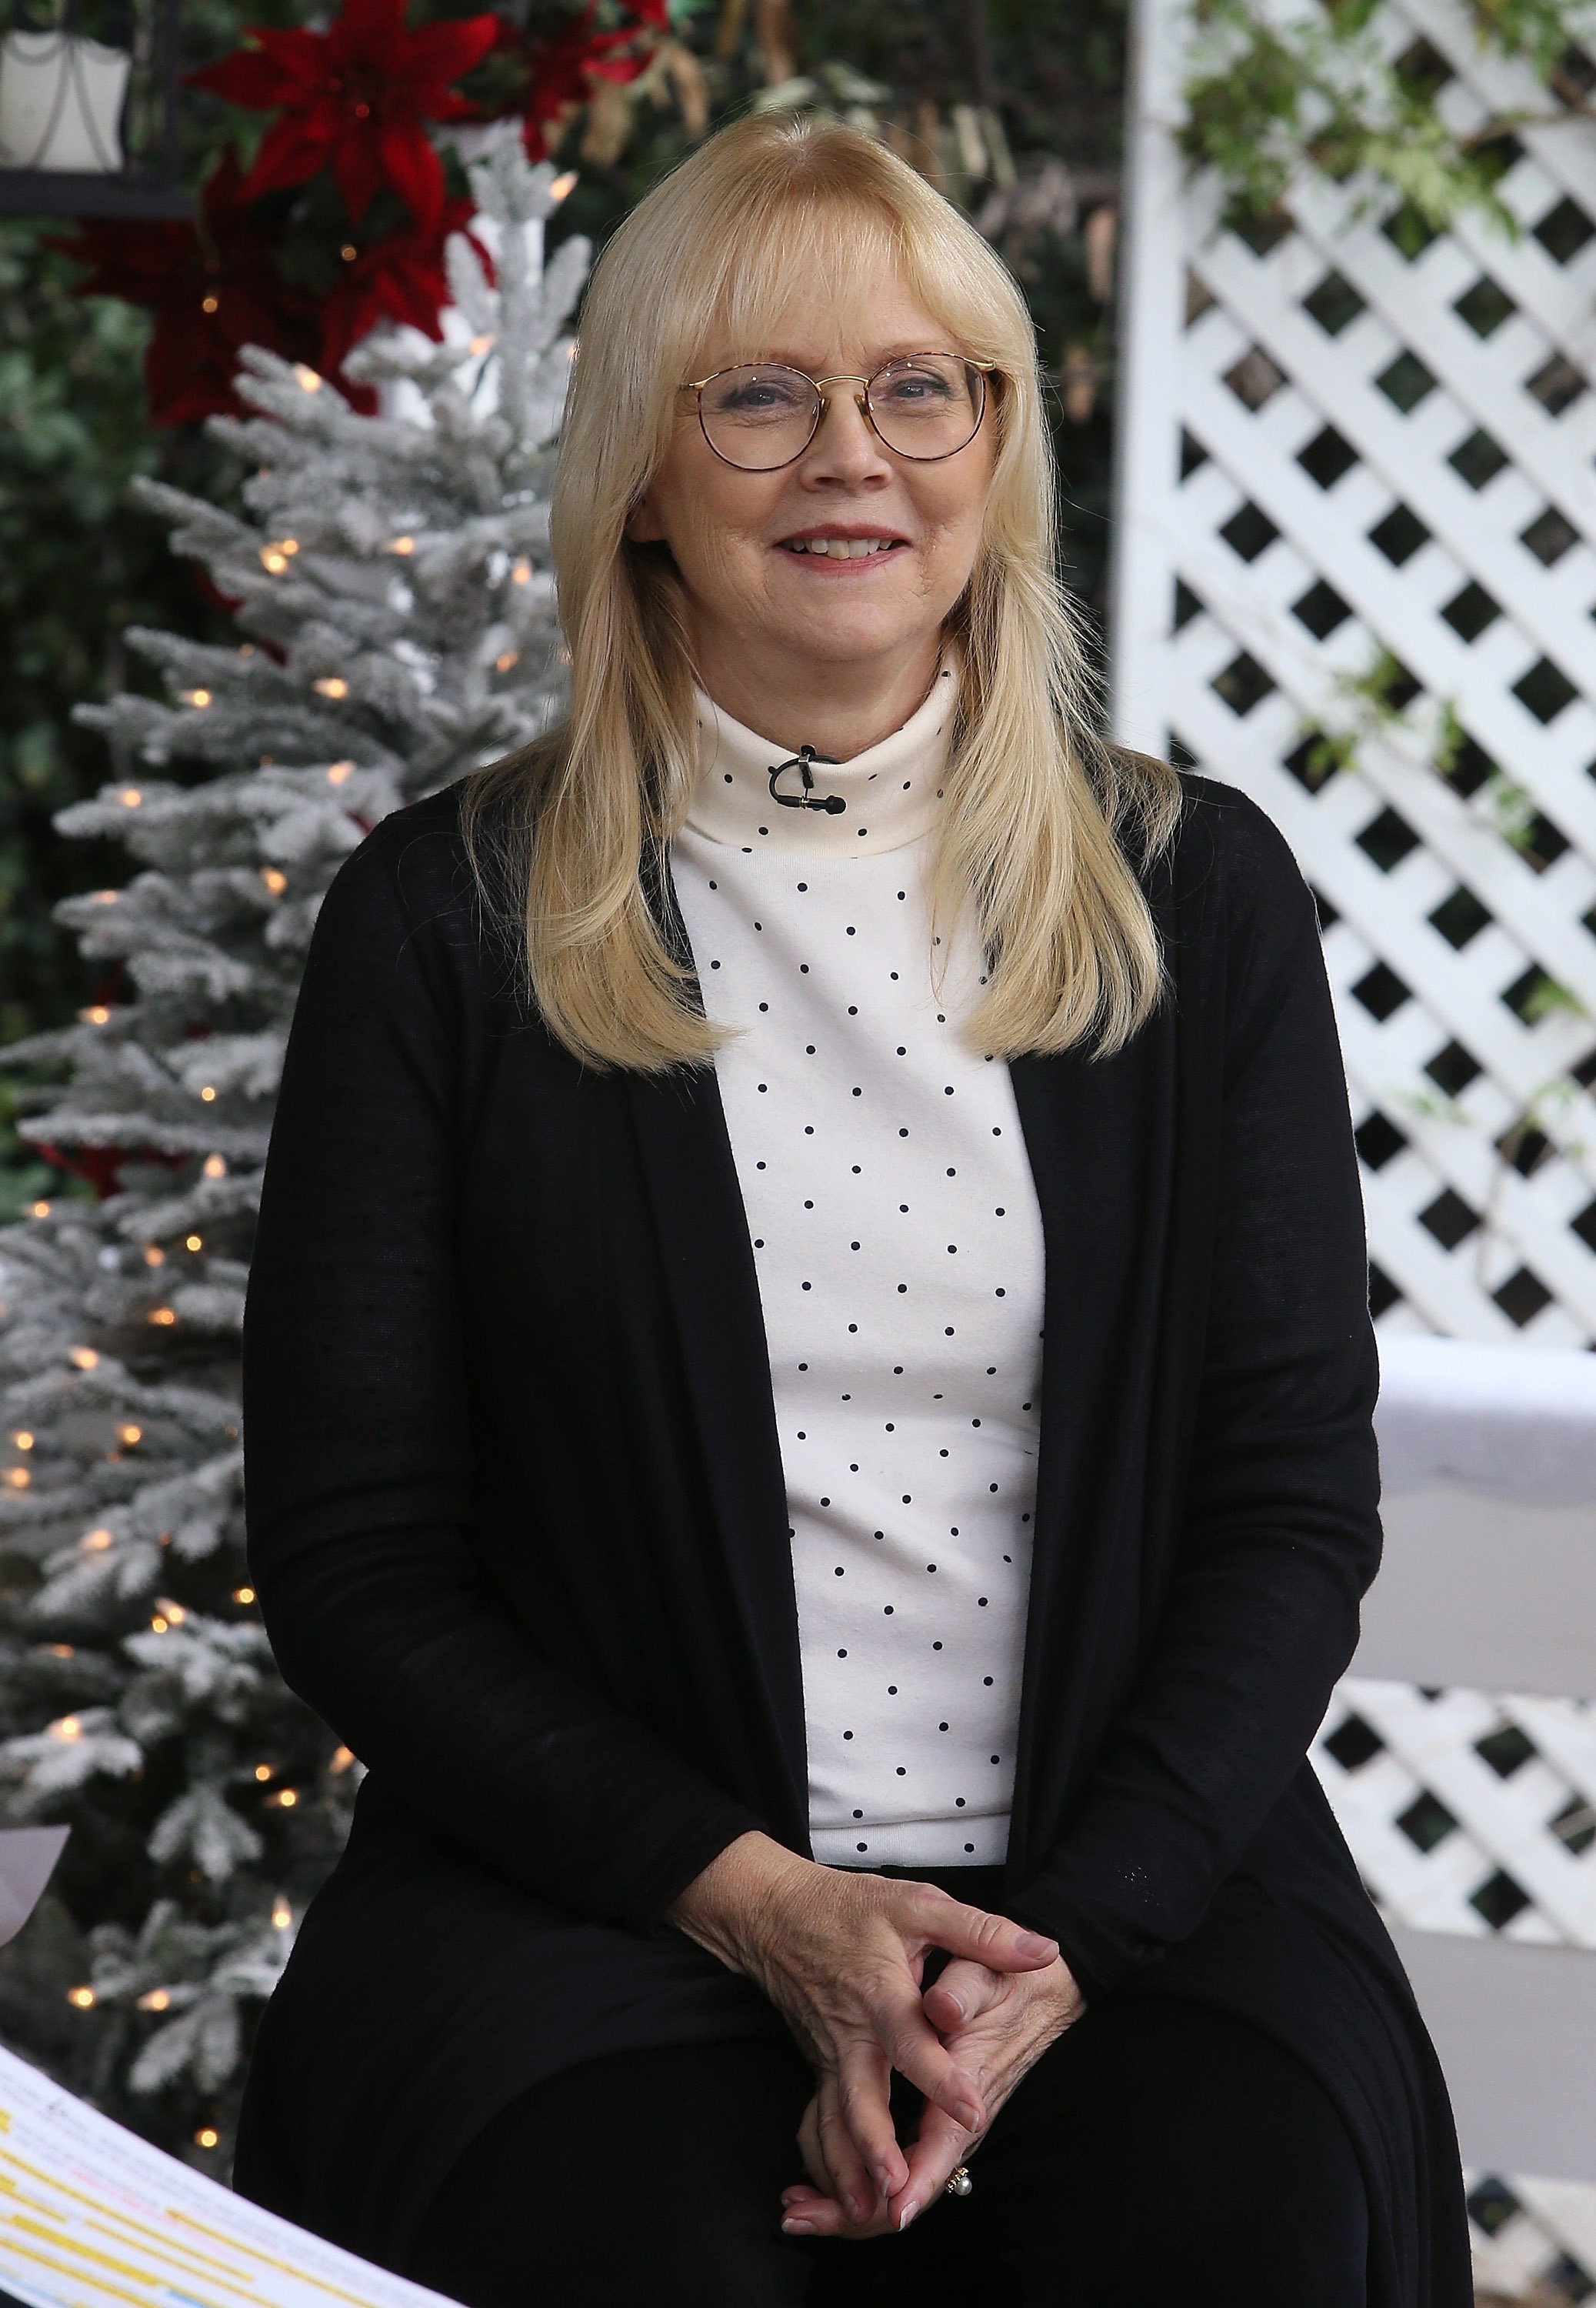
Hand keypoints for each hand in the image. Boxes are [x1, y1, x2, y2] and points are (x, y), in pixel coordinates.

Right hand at [666, 1833, 1060, 2226]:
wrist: (775, 1913)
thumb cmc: (850, 1908)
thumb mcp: (920, 1904)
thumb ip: (982, 1932)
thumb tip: (1042, 1949)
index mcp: (881, 1993)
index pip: (913, 2040)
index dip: (941, 2076)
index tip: (972, 2110)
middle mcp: (852, 2034)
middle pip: (860, 2097)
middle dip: (877, 2146)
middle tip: (899, 2188)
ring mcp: (829, 2055)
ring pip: (833, 2120)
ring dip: (846, 2167)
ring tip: (863, 2211)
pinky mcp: (818, 2067)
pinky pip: (817, 2121)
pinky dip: (824, 2161)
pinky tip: (836, 2195)